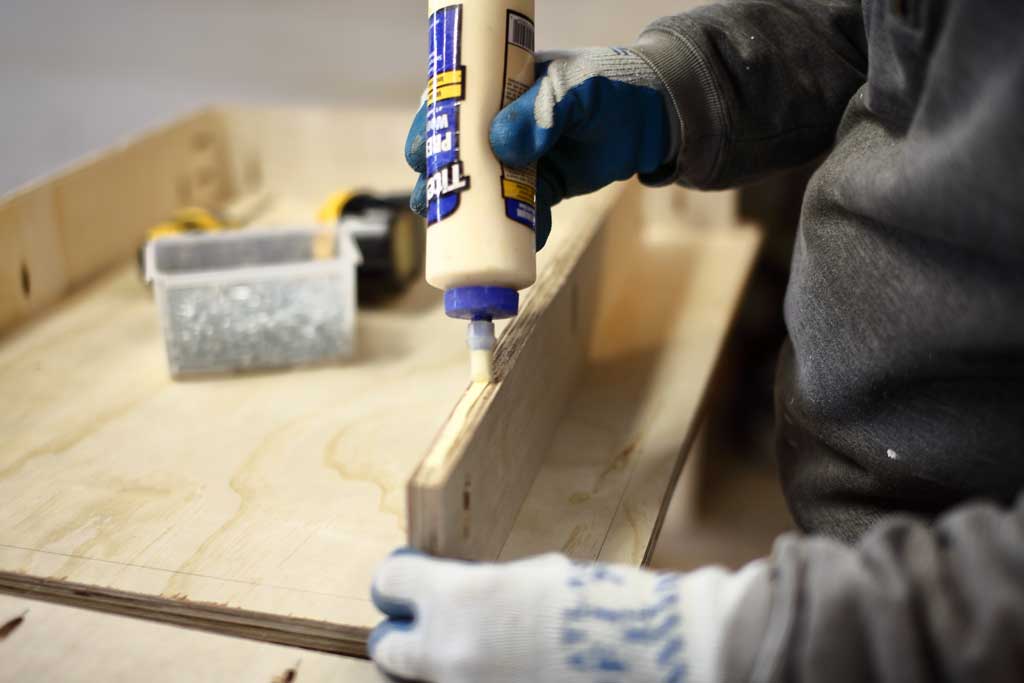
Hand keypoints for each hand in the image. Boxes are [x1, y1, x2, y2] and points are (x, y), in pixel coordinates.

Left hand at [369, 549, 761, 682]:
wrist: (659, 654)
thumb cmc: (604, 604)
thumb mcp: (533, 577)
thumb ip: (481, 590)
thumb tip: (456, 600)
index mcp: (461, 599)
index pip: (390, 582)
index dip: (401, 579)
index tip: (409, 582)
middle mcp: (451, 654)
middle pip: (388, 648)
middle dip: (405, 636)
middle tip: (433, 630)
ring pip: (428, 682)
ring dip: (449, 667)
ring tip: (493, 654)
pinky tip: (515, 672)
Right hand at [405, 47, 673, 249]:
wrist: (659, 118)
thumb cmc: (615, 88)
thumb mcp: (579, 90)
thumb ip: (544, 111)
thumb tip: (502, 144)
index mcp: (501, 89)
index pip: (451, 106)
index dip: (428, 132)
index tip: (417, 157)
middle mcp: (502, 125)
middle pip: (455, 154)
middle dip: (437, 182)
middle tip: (429, 206)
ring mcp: (521, 159)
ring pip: (483, 189)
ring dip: (468, 216)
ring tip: (459, 240)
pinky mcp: (544, 187)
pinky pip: (521, 213)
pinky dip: (518, 231)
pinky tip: (520, 245)